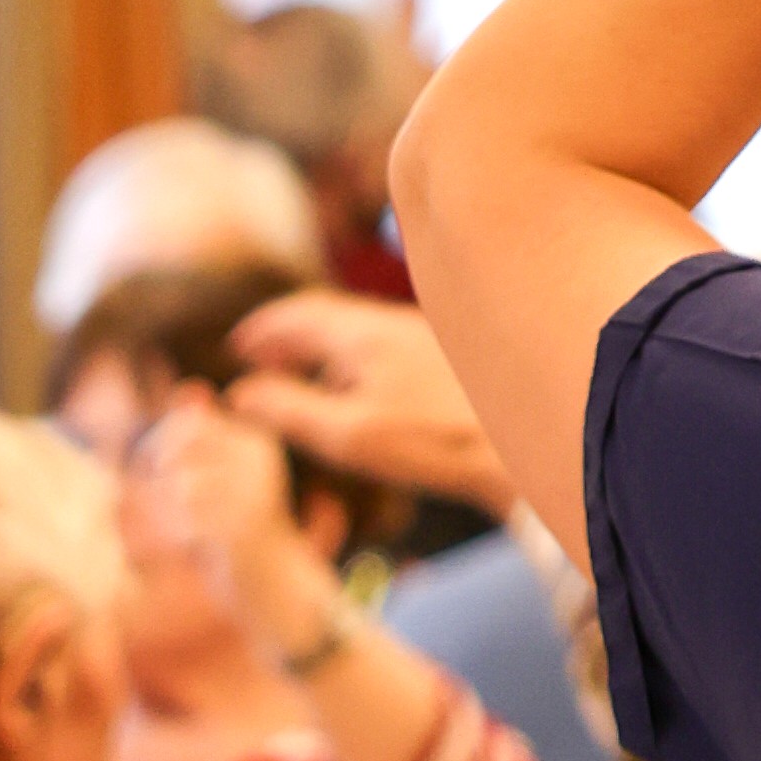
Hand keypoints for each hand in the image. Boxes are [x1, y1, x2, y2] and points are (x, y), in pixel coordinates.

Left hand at [136, 395, 327, 642]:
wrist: (280, 597)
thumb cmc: (243, 539)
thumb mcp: (223, 481)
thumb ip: (203, 437)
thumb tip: (187, 388)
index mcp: (257, 444)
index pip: (184, 427)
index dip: (161, 455)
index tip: (171, 488)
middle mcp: (259, 460)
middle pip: (175, 454)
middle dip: (160, 484)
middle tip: (180, 518)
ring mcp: (251, 492)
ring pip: (176, 488)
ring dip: (170, 518)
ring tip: (194, 539)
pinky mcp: (240, 525)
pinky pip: (182, 522)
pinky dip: (180, 542)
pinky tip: (201, 554)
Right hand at [226, 289, 512, 511]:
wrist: (521, 447)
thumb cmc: (435, 442)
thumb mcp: (349, 435)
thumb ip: (290, 411)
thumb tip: (240, 395)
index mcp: (366, 333)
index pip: (300, 313)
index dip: (264, 328)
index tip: (239, 345)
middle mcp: (397, 324)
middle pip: (332, 317)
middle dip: (292, 336)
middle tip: (263, 360)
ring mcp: (429, 338)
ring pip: (364, 332)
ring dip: (326, 349)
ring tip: (305, 379)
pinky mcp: (454, 360)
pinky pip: (391, 346)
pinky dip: (361, 360)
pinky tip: (365, 393)